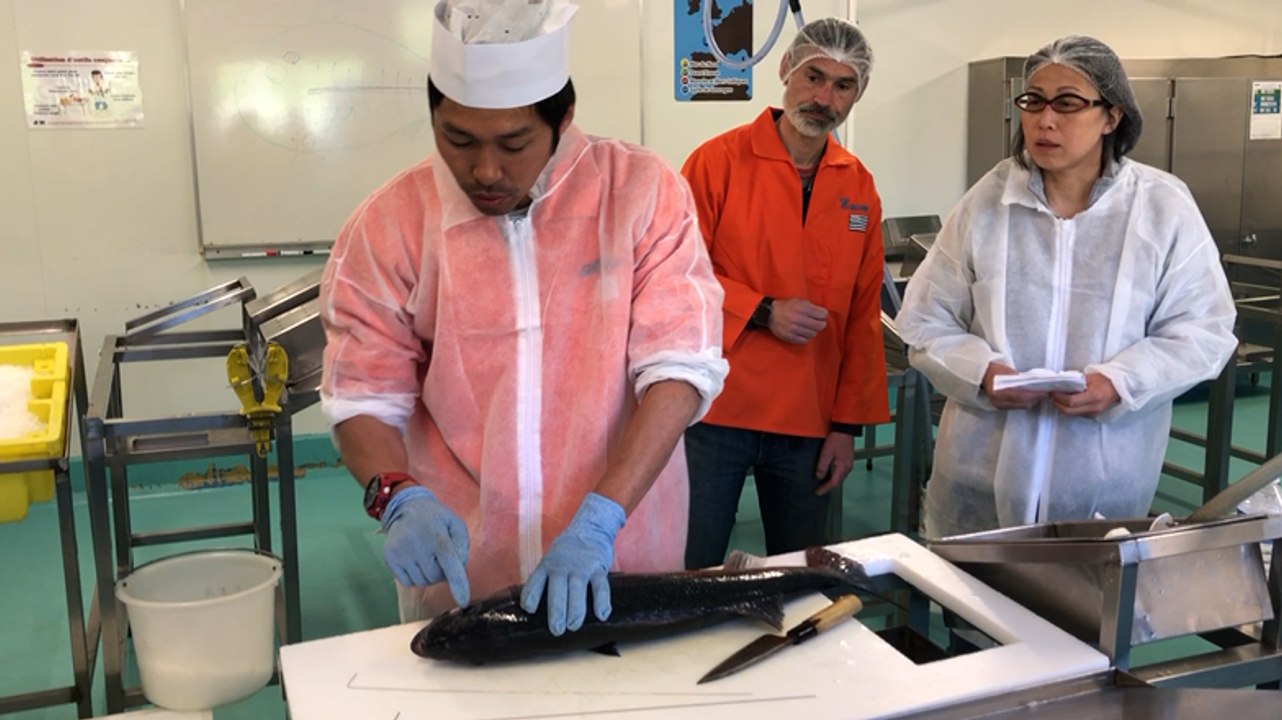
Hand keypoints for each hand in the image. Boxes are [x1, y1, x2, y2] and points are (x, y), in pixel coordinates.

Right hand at [381, 486, 469, 607]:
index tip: (463, 602)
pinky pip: (408, 582)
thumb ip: (462, 546)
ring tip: (427, 556)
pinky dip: (415, 576)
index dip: (458, 583)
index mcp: (437, 534)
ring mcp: (400, 551)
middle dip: (442, 572)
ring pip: (422, 582)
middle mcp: (416, 543)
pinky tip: (415, 560)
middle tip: (439, 557)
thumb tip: (458, 569)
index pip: (449, 562)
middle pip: (436, 577)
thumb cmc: (436, 518)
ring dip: (429, 575)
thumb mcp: (455, 524)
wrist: (406, 507)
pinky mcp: (389, 558)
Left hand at [520, 493, 625, 635]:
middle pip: (557, 589)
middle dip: (556, 611)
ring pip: (577, 589)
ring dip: (576, 610)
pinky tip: (601, 615)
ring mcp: (581, 567)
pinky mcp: (598, 568)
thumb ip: (545, 580)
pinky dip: (602, 601)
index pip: (536, 581)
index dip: (531, 595)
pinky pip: (601, 586)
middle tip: (556, 629)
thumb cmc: (566, 553)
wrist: (590, 528)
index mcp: (547, 566)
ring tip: (573, 626)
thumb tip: (534, 610)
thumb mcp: (551, 560)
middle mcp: (562, 566)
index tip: (529, 609)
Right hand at [769, 298, 828, 343]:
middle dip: (821, 323)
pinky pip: (805, 340)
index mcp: (802, 308)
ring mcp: (794, 329)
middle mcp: (798, 319)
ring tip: (808, 327)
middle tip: (817, 322)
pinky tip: (803, 332)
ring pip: (813, 334)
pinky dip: (806, 337)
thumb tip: (823, 314)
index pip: (822, 314)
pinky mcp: (790, 337)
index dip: (824, 315)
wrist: (770, 314)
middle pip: (820, 326)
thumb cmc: (787, 306)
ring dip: (812, 331)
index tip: (821, 315)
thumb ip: (812, 306)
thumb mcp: (799, 301)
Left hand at [815, 431, 854, 494]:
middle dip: (828, 487)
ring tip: (822, 484)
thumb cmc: (837, 439)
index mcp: (843, 467)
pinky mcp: (846, 460)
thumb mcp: (826, 453)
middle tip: (819, 490)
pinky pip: (840, 471)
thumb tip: (819, 476)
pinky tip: (828, 474)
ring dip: (831, 482)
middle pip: (838, 482)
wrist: (844, 429)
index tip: (817, 492)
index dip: (825, 489)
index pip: (834, 483)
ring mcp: (848, 463)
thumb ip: (822, 466)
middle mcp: (847, 467)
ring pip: (839, 477)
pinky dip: (833, 475)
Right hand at [982, 362, 1046, 409]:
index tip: (1045, 391)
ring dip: (1032, 400)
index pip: (1021, 396)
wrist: (982, 375)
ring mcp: (1000, 406)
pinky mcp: (1002, 408)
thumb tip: (1034, 383)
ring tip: (1040, 394)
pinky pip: (1018, 407)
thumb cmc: (995, 371)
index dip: (1034, 394)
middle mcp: (998, 402)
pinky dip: (1026, 402)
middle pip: (1023, 403)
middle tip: (1045, 392)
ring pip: (1022, 406)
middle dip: (1035, 398)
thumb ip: (1019, 379)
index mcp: (998, 392)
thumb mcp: (1007, 372)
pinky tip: (1031, 397)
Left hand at [1051, 372, 1118, 416]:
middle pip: (1069, 411)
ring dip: (1062, 407)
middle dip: (1057, 404)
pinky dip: (1069, 408)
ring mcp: (1094, 414)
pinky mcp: (1092, 416)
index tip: (1053, 391)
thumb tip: (1059, 383)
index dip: (1059, 398)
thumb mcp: (1090, 377)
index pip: (1071, 402)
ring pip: (1071, 414)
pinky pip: (1077, 414)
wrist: (1118, 388)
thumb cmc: (1103, 380)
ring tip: (1057, 398)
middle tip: (1052, 396)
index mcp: (1094, 396)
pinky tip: (1066, 402)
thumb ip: (1075, 381)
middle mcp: (1094, 407)